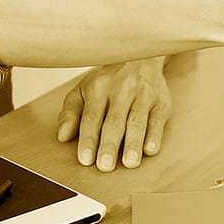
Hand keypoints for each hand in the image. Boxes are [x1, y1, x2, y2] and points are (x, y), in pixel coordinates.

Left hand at [56, 56, 171, 170]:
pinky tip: (150, 150)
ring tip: (129, 163)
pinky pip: (157, 120)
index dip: (88, 139)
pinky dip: (155, 135)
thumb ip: (71, 113)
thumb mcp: (83, 90)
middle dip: (109, 144)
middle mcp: (122, 89)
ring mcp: (144, 95)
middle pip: (114, 121)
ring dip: (133, 144)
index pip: (91, 117)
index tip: (85, 159)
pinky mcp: (161, 102)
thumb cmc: (108, 80)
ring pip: (137, 122)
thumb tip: (62, 136)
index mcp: (99, 87)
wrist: (140, 57)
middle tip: (105, 166)